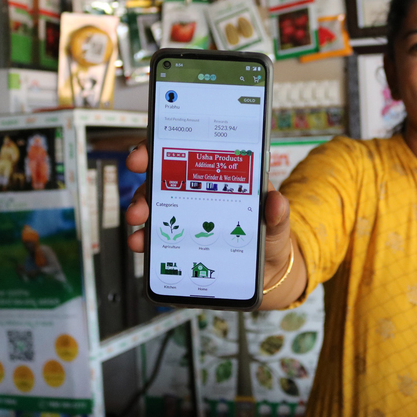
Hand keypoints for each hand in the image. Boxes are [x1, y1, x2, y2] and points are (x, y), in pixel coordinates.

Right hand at [125, 140, 293, 273]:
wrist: (265, 271)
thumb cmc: (269, 238)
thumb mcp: (277, 224)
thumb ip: (277, 214)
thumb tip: (276, 201)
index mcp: (220, 176)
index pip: (187, 150)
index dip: (162, 145)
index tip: (146, 153)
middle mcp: (197, 191)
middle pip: (164, 175)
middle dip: (144, 179)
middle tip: (138, 189)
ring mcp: (185, 215)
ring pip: (154, 205)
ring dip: (140, 211)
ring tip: (139, 225)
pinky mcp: (179, 240)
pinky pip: (157, 236)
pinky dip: (145, 239)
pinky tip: (142, 244)